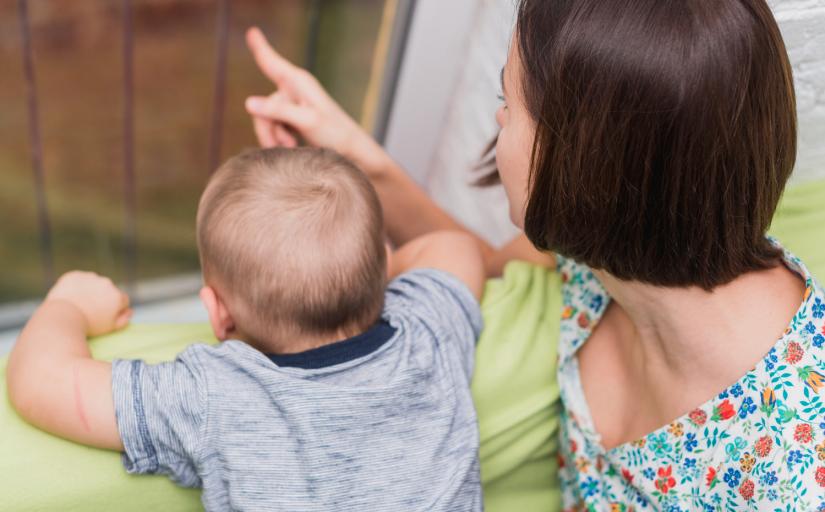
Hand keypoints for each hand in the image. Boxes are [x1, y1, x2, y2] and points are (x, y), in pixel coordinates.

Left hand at [45, 271, 131, 335]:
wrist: (62, 319)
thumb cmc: (88, 326)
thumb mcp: (110, 328)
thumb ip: (124, 319)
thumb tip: (129, 311)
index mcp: (117, 296)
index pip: (122, 300)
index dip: (114, 309)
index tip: (104, 315)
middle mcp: (107, 283)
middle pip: (108, 290)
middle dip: (102, 297)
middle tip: (90, 310)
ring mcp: (90, 277)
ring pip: (93, 283)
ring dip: (90, 289)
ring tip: (79, 304)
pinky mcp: (74, 275)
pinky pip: (77, 279)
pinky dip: (75, 286)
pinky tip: (70, 297)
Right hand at [244, 27, 367, 156]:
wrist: (352, 150)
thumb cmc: (335, 133)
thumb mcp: (306, 121)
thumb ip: (278, 111)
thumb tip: (248, 103)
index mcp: (298, 82)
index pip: (272, 62)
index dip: (260, 47)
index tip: (252, 31)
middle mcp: (294, 89)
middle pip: (263, 105)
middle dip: (267, 127)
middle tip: (280, 145)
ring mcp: (293, 104)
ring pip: (266, 118)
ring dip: (273, 136)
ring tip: (290, 147)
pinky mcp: (294, 117)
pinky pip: (274, 126)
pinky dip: (278, 138)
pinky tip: (291, 146)